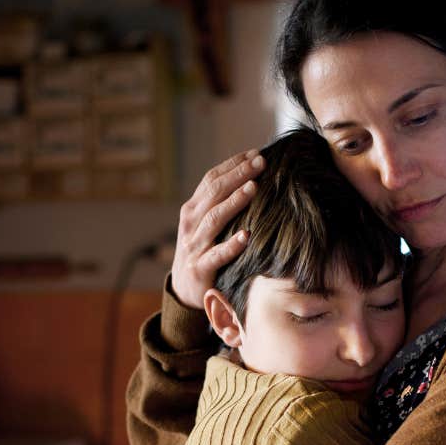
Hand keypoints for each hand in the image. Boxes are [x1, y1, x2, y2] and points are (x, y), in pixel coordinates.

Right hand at [171, 149, 263, 308]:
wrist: (184, 291)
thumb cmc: (202, 251)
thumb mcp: (205, 225)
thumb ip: (220, 204)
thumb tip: (250, 177)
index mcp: (192, 209)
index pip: (212, 179)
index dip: (232, 164)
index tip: (255, 153)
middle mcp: (190, 223)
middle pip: (214, 193)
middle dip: (238, 175)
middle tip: (261, 162)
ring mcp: (194, 246)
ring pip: (214, 219)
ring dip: (234, 202)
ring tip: (253, 188)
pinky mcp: (200, 269)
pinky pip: (217, 255)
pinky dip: (231, 245)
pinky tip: (246, 237)